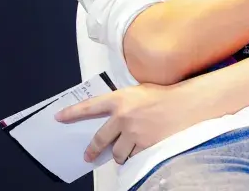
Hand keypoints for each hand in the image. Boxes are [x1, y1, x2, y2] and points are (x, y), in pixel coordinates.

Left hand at [55, 83, 203, 164]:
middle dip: (93, 150)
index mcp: (121, 99)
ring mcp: (133, 133)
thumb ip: (124, 103)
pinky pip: (134, 156)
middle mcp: (123, 116)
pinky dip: (136, 155)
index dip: (72, 113)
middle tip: (88, 156)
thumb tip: (112, 119)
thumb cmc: (168, 95)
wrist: (189, 104)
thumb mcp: (141, 91)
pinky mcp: (144, 145)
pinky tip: (143, 149)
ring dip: (120, 154)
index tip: (59, 117)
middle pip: (100, 139)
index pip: (90, 107)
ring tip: (126, 151)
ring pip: (118, 152)